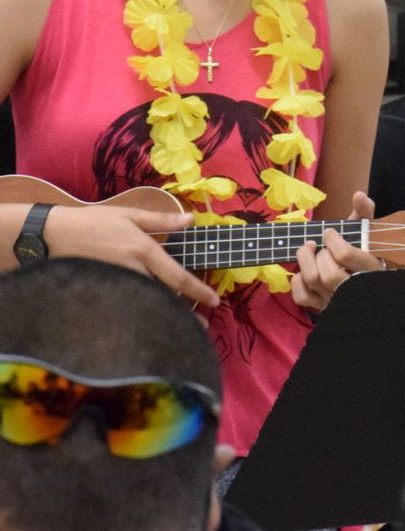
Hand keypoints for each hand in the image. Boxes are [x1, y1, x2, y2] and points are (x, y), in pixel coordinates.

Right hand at [44, 205, 219, 307]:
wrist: (52, 235)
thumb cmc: (94, 221)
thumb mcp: (129, 215)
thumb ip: (162, 220)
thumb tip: (191, 219)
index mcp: (143, 251)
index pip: (178, 277)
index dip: (198, 291)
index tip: (215, 301)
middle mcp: (133, 271)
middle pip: (165, 297)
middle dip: (185, 312)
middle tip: (202, 324)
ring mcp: (117, 283)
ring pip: (147, 303)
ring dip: (165, 314)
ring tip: (181, 327)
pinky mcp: (104, 291)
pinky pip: (128, 305)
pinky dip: (142, 313)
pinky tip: (150, 320)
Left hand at [290, 192, 383, 312]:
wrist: (367, 282)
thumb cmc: (367, 253)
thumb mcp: (369, 233)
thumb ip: (365, 213)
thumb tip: (358, 195)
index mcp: (370, 269)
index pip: (345, 255)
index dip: (332, 240)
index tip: (329, 233)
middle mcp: (353, 288)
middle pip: (328, 273)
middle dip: (320, 253)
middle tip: (320, 245)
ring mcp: (336, 299)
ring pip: (313, 282)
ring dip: (305, 261)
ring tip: (309, 249)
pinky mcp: (322, 306)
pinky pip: (302, 297)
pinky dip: (297, 281)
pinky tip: (303, 271)